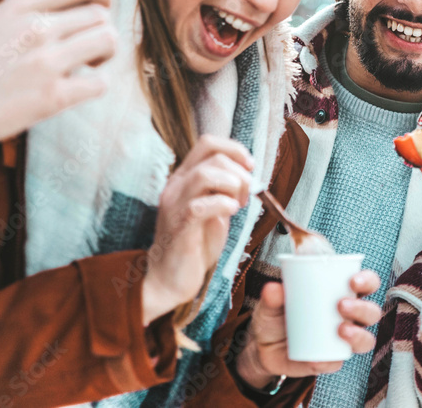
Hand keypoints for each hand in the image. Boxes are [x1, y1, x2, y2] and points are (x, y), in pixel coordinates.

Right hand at [0, 0, 115, 152]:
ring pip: (107, 41)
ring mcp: (46, 62)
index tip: (102, 3)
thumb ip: (25, 13)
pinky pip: (100, 83)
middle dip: (101, 28)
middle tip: (88, 44)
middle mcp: (36, 29)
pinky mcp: (53, 96)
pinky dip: (96, 84)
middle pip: (100, 15)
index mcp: (17, 7)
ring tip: (89, 62)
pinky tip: (80, 87)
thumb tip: (61, 8)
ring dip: (105, 52)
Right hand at [141, 135, 253, 323]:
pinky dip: (223, 205)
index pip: (208, 143)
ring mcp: (175, 205)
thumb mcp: (214, 209)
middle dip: (240, 173)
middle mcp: (176, 186)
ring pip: (205, 175)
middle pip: (213, 157)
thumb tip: (249, 176)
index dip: (235, 149)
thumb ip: (224, 190)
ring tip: (238, 205)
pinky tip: (230, 213)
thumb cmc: (195, 244)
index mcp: (184, 177)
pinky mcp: (179, 226)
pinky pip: (200, 206)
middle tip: (246, 196)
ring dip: (232, 186)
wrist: (171, 278)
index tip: (251, 167)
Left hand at [235, 270, 381, 389]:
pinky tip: (316, 359)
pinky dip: (329, 361)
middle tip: (341, 305)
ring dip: (358, 335)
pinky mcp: (330, 361)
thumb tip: (273, 288)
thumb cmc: (276, 315)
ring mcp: (342, 341)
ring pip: (366, 340)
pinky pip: (337, 363)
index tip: (353, 280)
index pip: (367, 284)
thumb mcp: (271, 303)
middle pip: (372, 312)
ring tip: (341, 330)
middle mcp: (349, 317)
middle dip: (362, 308)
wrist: (263, 346)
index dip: (368, 281)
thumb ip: (272, 296)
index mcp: (343, 293)